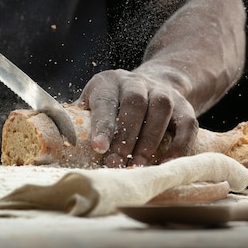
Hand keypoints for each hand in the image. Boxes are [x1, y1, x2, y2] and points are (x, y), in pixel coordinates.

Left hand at [77, 69, 197, 166]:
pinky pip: (187, 123)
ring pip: (160, 109)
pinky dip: (179, 144)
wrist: (154, 82)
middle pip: (134, 104)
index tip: (98, 148)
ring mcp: (162, 91)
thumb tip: (61, 143)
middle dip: (126, 137)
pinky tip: (168, 163)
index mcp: (108, 82)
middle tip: (118, 164)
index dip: (102, 125)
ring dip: (150, 140)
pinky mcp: (184, 105)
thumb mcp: (93, 102)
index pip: (105, 101)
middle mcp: (136, 81)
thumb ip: (79, 120)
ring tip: (139, 166)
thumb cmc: (113, 102)